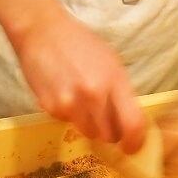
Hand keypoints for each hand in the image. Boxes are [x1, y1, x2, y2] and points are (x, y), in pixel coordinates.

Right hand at [13, 11, 147, 153]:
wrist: (42, 31)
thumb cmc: (79, 43)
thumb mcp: (111, 62)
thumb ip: (120, 92)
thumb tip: (127, 120)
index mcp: (114, 81)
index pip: (132, 124)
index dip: (135, 142)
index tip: (132, 147)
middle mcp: (94, 95)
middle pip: (109, 135)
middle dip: (110, 133)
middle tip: (106, 122)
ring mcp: (70, 104)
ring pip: (87, 133)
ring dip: (89, 125)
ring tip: (82, 103)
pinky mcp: (51, 108)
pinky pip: (66, 122)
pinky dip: (68, 114)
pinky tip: (64, 93)